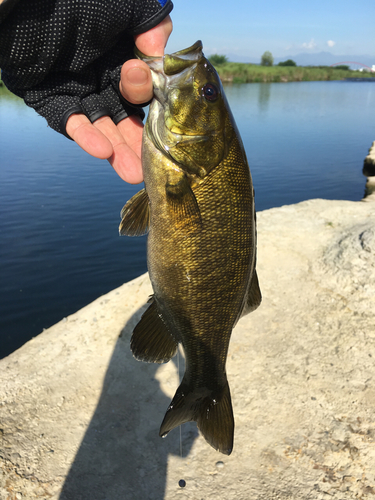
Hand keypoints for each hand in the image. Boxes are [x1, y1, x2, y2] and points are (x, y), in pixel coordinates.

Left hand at [66, 16, 171, 183]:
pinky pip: (69, 121)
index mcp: (120, 59)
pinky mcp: (50, 99)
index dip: (149, 105)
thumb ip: (152, 27)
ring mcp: (76, 90)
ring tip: (132, 174)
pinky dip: (85, 136)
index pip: (141, 92)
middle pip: (123, 118)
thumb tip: (158, 61)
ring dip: (116, 150)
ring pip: (100, 126)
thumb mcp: (128, 6)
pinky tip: (102, 151)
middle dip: (137, 144)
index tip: (158, 104)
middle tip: (150, 167)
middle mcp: (100, 78)